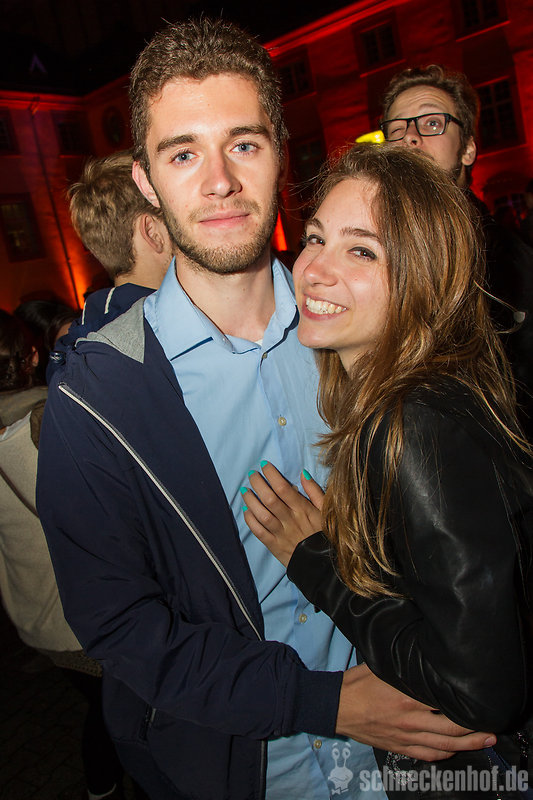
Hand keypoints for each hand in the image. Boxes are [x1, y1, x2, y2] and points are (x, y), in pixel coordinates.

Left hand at [243, 462, 323, 566]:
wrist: (323, 566)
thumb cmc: (325, 534)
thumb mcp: (326, 511)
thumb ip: (315, 492)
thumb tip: (303, 474)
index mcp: (303, 510)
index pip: (284, 488)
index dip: (272, 475)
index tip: (265, 465)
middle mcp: (290, 520)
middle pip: (270, 499)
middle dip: (258, 483)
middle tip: (252, 474)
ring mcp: (281, 534)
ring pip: (262, 514)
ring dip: (250, 500)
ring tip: (245, 490)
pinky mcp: (274, 546)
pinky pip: (259, 532)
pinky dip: (250, 520)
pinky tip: (246, 510)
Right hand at [337, 664, 495, 760]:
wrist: (336, 707)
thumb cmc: (357, 684)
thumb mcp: (382, 666)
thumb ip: (405, 665)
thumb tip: (424, 655)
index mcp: (406, 696)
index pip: (442, 701)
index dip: (461, 700)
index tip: (474, 696)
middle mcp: (410, 719)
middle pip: (451, 728)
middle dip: (474, 728)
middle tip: (490, 724)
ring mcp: (406, 736)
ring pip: (444, 745)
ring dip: (468, 744)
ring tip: (485, 740)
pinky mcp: (400, 747)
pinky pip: (428, 755)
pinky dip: (445, 754)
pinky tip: (455, 750)